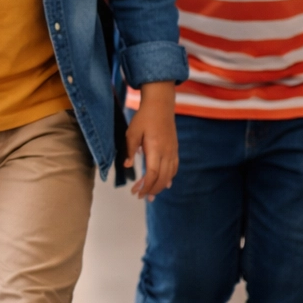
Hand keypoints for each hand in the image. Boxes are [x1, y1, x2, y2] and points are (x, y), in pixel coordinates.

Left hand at [126, 83, 178, 200]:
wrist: (160, 106)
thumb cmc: (144, 118)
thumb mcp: (132, 132)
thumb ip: (129, 149)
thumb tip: (127, 166)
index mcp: (155, 148)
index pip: (153, 173)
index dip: (145, 186)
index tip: (137, 193)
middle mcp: (167, 152)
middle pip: (162, 178)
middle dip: (152, 190)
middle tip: (140, 196)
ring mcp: (172, 151)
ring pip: (170, 175)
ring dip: (160, 186)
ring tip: (150, 194)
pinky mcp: (174, 149)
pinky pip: (174, 168)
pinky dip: (169, 178)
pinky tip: (165, 184)